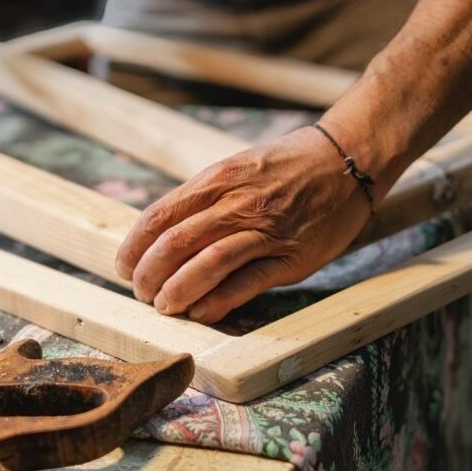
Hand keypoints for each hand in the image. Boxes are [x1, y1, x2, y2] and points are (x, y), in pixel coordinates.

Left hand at [115, 127, 373, 323]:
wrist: (348, 159)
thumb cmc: (290, 165)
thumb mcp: (239, 167)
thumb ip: (205, 197)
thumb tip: (165, 232)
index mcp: (218, 179)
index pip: (160, 216)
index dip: (134, 246)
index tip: (123, 266)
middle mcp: (238, 203)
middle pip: (176, 243)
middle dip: (149, 274)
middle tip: (141, 292)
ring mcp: (266, 231)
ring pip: (207, 264)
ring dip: (177, 290)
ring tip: (164, 306)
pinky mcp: (292, 256)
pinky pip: (247, 282)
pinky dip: (218, 301)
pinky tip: (201, 311)